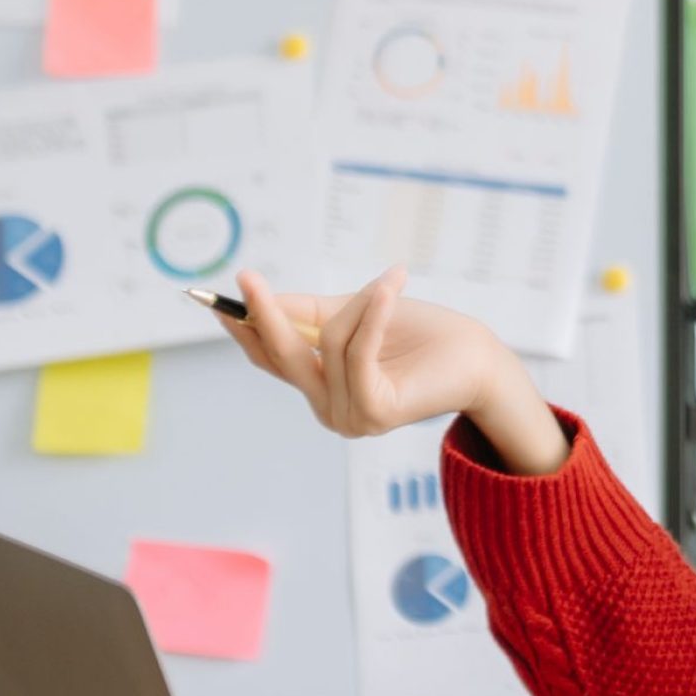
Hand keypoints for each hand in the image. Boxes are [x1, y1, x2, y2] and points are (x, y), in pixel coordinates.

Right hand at [220, 268, 566, 472]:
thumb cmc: (423, 334)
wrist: (478, 357)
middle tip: (247, 278)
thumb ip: (310, 313)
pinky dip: (373, 314)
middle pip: (282, 356)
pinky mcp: (373, 412)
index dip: (244, 329)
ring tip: (391, 281)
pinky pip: (357, 350)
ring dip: (361, 304)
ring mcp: (348, 417)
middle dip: (266, 314)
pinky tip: (391, 285)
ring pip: (327, 343)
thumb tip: (259, 300)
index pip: (270, 360)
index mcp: (321, 388)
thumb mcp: (358, 313)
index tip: (217, 299)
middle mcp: (329, 409)